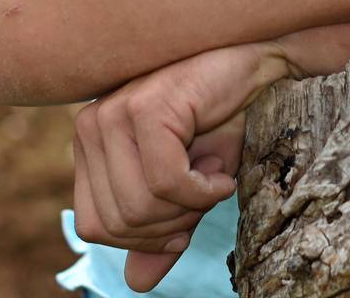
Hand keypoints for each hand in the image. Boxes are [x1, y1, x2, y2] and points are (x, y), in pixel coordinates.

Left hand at [72, 40, 293, 292]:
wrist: (260, 73)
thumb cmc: (221, 124)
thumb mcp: (187, 190)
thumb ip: (160, 231)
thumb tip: (135, 284)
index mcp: (90, 147)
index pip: (93, 227)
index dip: (142, 240)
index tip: (184, 225)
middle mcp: (90, 127)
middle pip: (117, 222)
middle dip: (171, 226)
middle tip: (203, 196)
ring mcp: (111, 113)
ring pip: (139, 205)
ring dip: (190, 207)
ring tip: (212, 177)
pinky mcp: (143, 107)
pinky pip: (166, 181)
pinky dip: (202, 190)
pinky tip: (220, 170)